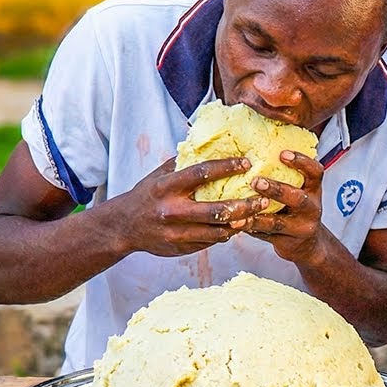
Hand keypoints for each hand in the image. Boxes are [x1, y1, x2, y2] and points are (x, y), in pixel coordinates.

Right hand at [118, 156, 271, 256]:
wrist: (123, 227)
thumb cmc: (148, 195)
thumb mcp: (159, 175)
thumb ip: (182, 161)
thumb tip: (205, 137)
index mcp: (166, 187)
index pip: (201, 173)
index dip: (226, 167)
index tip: (247, 162)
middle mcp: (171, 211)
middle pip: (216, 210)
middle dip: (244, 205)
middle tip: (263, 199)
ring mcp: (176, 232)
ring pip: (217, 231)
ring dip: (240, 224)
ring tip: (256, 214)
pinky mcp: (180, 248)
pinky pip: (210, 242)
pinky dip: (226, 234)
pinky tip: (238, 226)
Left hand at [243, 150, 330, 263]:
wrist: (308, 245)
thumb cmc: (296, 210)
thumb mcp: (300, 192)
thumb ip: (285, 177)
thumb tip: (250, 151)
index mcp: (314, 190)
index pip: (315, 172)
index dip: (302, 162)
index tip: (282, 154)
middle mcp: (311, 208)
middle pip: (298, 199)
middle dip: (277, 189)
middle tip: (256, 181)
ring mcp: (301, 228)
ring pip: (278, 222)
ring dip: (257, 216)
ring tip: (239, 213)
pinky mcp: (288, 243)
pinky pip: (266, 236)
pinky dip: (250, 228)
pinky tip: (236, 224)